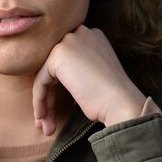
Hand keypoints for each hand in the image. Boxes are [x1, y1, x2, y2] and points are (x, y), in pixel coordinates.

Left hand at [32, 25, 146, 135]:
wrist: (121, 102)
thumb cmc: (112, 97)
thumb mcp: (96, 75)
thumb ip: (78, 70)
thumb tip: (50, 83)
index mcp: (93, 36)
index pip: (67, 60)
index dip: (59, 86)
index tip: (57, 109)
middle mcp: (81, 33)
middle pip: (54, 68)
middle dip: (49, 96)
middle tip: (46, 121)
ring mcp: (69, 42)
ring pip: (46, 76)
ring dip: (44, 103)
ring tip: (46, 127)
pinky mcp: (58, 55)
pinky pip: (41, 81)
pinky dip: (40, 100)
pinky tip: (43, 118)